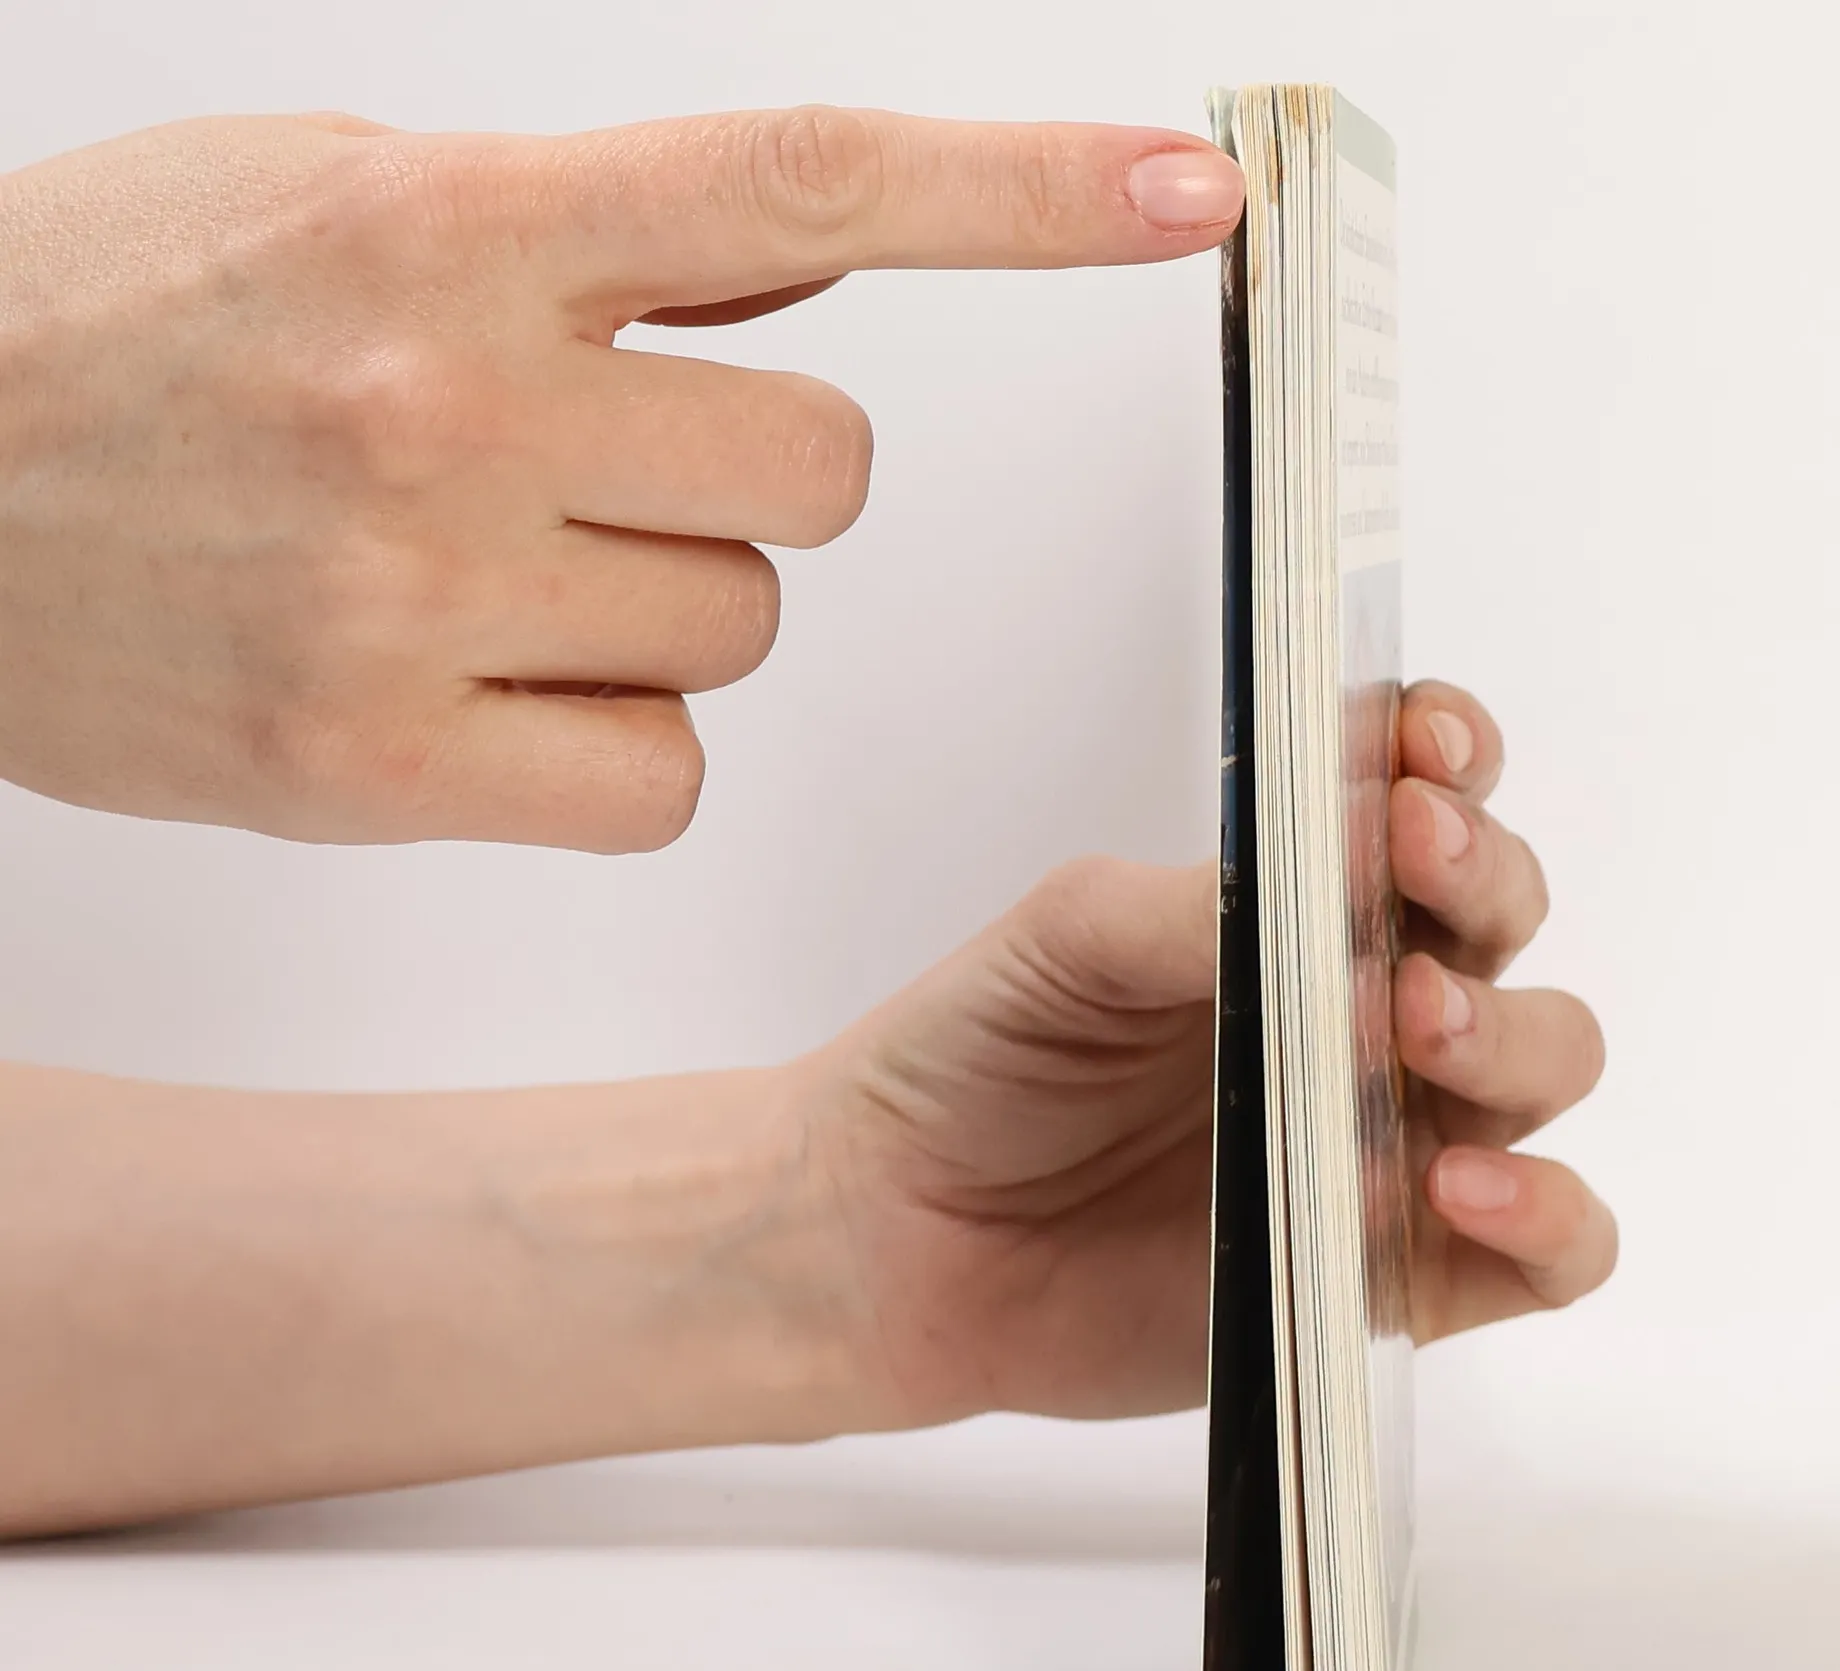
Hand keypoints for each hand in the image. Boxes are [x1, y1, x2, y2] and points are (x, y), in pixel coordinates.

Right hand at [0, 108, 1242, 849]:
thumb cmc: (116, 334)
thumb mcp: (338, 200)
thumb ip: (585, 236)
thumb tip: (796, 261)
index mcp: (453, 230)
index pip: (805, 182)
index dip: (1023, 194)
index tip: (1185, 201)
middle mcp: (451, 408)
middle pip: (826, 477)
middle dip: (759, 484)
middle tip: (605, 471)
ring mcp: (418, 601)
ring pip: (742, 636)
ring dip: (662, 611)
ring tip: (486, 580)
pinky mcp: (383, 768)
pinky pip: (660, 781)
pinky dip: (613, 752)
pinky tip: (482, 701)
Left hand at [809, 682, 1615, 1426]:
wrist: (897, 1233)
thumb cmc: (971, 1058)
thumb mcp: (1072, 936)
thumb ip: (1214, 903)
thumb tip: (1361, 864)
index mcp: (1293, 909)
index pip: (1426, 804)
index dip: (1454, 760)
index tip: (1428, 750)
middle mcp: (1362, 1011)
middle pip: (1503, 923)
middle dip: (1485, 882)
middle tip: (1413, 875)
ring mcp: (1386, 1138)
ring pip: (1544, 1063)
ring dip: (1511, 1034)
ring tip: (1413, 1032)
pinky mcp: (1392, 1273)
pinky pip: (1546, 1253)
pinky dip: (1550, 1214)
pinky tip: (1462, 1190)